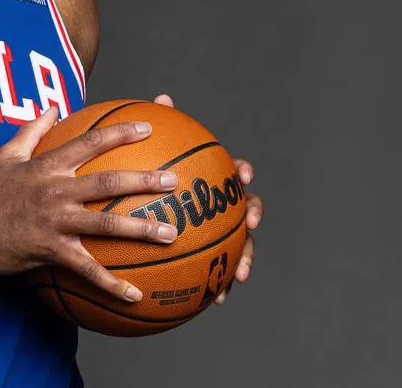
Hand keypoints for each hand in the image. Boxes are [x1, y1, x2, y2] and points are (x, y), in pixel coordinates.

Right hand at [0, 107, 179, 302]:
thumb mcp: (5, 155)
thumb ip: (32, 129)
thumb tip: (53, 106)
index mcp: (48, 166)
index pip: (90, 142)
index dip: (120, 133)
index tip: (148, 128)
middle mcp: (56, 191)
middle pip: (108, 183)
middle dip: (144, 180)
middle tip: (174, 182)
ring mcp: (56, 223)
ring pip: (105, 225)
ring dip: (141, 230)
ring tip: (171, 233)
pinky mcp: (52, 252)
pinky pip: (87, 270)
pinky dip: (112, 284)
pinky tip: (136, 294)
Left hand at [152, 94, 261, 304]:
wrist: (148, 212)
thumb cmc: (152, 181)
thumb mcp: (149, 157)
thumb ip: (158, 130)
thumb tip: (162, 100)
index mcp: (212, 181)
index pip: (233, 169)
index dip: (242, 169)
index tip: (243, 172)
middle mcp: (221, 205)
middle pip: (247, 207)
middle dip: (253, 214)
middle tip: (250, 222)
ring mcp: (219, 232)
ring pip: (241, 244)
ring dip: (244, 258)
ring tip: (240, 275)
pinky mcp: (210, 258)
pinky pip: (219, 273)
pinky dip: (221, 286)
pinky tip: (217, 300)